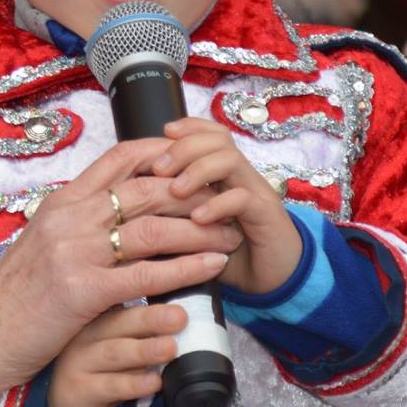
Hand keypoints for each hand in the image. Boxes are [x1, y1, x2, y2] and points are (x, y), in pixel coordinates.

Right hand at [0, 138, 237, 406]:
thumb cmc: (15, 297)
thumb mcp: (43, 245)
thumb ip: (78, 225)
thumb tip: (117, 214)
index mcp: (61, 202)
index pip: (119, 158)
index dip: (164, 153)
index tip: (196, 160)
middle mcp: (69, 218)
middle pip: (146, 190)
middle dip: (195, 196)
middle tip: (226, 204)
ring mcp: (75, 253)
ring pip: (153, 230)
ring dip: (200, 231)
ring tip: (230, 236)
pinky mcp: (83, 291)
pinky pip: (148, 275)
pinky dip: (187, 269)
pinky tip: (212, 268)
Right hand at [47, 301, 185, 406]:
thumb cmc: (100, 372)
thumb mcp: (119, 349)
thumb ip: (142, 335)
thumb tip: (184, 323)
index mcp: (98, 319)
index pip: (124, 304)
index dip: (146, 294)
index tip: (177, 297)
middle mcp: (86, 336)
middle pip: (119, 323)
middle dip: (150, 318)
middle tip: (179, 316)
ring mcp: (79, 362)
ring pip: (114, 353)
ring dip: (144, 350)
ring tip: (170, 348)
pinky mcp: (80, 390)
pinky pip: (109, 386)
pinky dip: (133, 384)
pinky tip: (154, 383)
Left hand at [156, 118, 301, 294]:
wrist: (275, 280)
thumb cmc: (229, 253)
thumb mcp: (193, 231)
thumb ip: (170, 214)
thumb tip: (131, 206)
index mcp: (226, 174)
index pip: (211, 134)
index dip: (188, 127)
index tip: (162, 133)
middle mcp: (242, 177)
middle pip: (218, 140)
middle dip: (184, 148)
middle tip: (159, 169)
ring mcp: (256, 193)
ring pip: (230, 161)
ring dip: (199, 170)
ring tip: (176, 190)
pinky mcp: (267, 216)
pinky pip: (243, 198)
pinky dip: (217, 205)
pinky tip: (198, 219)